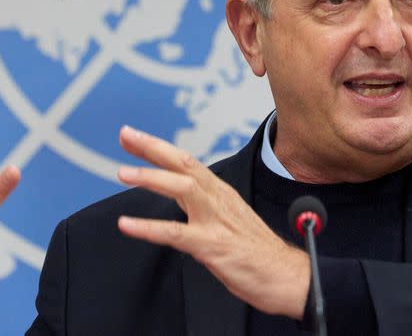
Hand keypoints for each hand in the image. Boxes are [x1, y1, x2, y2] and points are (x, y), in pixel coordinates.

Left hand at [116, 126, 309, 318]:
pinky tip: (127, 225)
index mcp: (220, 193)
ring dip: (151, 178)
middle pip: (183, 164)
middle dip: (152, 147)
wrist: (287, 276)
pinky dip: (149, 228)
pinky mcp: (212, 245)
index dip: (157, 148)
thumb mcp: (228, 217)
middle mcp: (218, 199)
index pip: (185, 162)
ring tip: (123, 172)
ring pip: (182, 188)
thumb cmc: (257, 251)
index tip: (132, 136)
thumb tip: (176, 193)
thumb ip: (202, 203)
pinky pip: (175, 233)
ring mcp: (215, 221)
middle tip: (126, 135)